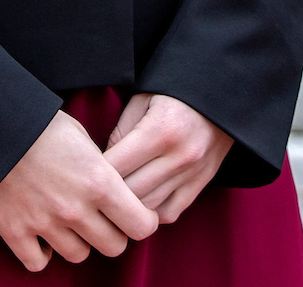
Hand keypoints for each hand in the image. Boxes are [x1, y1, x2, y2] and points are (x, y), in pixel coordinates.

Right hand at [0, 110, 159, 270]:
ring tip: (67, 220)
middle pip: (114, 246)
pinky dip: (42, 252)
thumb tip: (112, 188)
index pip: (141, 226)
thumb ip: (101, 167)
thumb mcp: (80, 135)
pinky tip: (40, 233)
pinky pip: (38, 263)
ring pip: (79, 255)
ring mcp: (45, 224)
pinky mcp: (15, 232)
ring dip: (77, 240)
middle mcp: (76, 209)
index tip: (136, 213)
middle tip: (101, 217)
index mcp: (99, 182)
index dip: (142, 220)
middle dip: (113, 232)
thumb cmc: (38, 122)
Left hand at [103, 93, 233, 223]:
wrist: (223, 93)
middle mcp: (180, 156)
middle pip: (130, 193)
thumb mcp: (143, 98)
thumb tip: (105, 166)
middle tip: (91, 189)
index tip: (80, 173)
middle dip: (107, 193)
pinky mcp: (202, 183)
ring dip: (127, 206)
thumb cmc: (176, 89)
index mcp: (161, 130)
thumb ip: (121, 132)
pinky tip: (139, 201)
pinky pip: (170, 213)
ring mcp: (193, 173)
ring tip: (111, 198)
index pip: (116, 166)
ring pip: (148, 208)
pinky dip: (151, 212)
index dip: (92, 172)